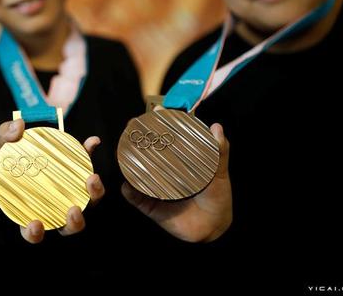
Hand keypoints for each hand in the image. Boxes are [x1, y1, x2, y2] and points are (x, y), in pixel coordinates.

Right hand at [0, 121, 104, 243]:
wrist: (29, 140)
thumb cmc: (12, 152)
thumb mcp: (3, 144)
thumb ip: (5, 135)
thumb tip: (18, 127)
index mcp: (32, 209)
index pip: (32, 232)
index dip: (33, 233)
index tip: (35, 224)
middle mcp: (56, 207)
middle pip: (69, 226)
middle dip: (74, 222)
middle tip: (73, 209)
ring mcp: (73, 193)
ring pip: (89, 204)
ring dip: (94, 194)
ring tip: (91, 178)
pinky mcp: (83, 175)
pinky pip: (91, 168)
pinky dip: (91, 155)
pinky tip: (91, 142)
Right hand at [121, 123, 231, 241]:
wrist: (213, 228)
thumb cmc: (217, 198)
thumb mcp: (220, 173)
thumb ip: (219, 152)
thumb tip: (217, 127)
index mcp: (179, 163)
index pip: (165, 142)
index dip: (157, 127)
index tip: (153, 113)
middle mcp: (164, 173)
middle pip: (146, 154)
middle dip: (135, 141)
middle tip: (131, 128)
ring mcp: (155, 189)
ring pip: (136, 174)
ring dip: (126, 163)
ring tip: (122, 153)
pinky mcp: (150, 207)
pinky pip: (136, 198)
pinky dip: (129, 192)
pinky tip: (126, 185)